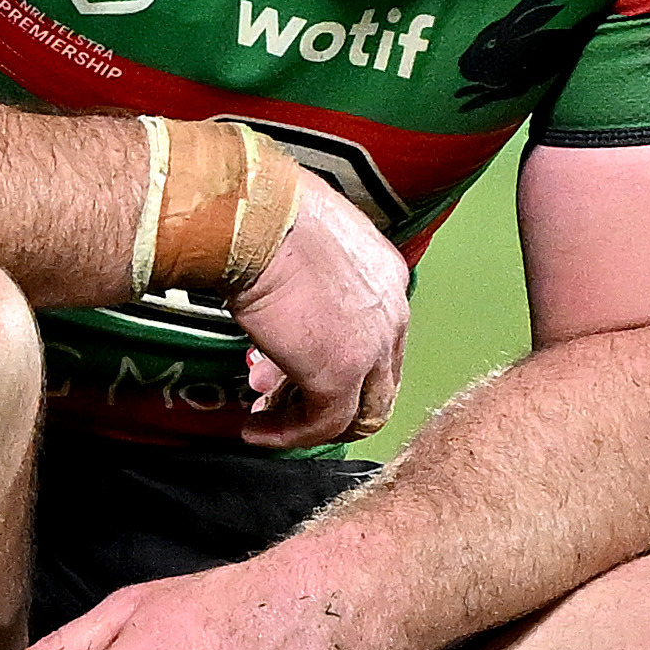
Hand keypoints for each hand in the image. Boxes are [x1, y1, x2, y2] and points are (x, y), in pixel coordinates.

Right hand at [225, 168, 407, 448]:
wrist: (257, 220)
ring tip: (262, 419)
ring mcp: (372, 347)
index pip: (375, 340)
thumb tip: (285, 297)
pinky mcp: (341, 375)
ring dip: (306, 421)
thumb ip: (310, 276)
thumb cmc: (267, 215)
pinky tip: (257, 429)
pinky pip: (321, 424)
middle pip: (376, 382)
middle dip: (323, 396)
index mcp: (387, 277)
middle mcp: (392, 313)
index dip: (328, 359)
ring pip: (357, 411)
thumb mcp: (305, 243)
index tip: (283, 368)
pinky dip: (289, 435)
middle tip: (277, 400)